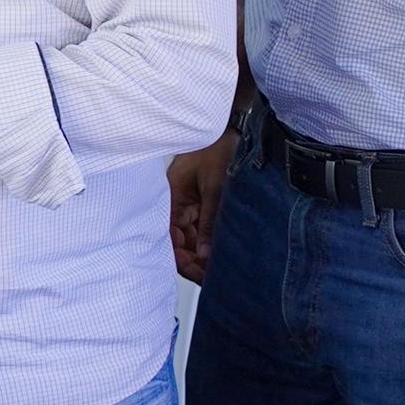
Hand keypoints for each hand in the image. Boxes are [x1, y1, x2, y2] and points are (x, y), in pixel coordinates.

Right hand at [169, 134, 232, 280]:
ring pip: (194, 238)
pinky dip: (213, 241)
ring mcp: (192, 204)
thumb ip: (209, 222)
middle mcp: (179, 204)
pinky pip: (205, 228)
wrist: (234, 127)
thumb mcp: (214, 187)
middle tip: (213, 277)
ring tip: (222, 268)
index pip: (170, 238)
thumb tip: (206, 254)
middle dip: (195, 261)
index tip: (198, 272)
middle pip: (181, 242)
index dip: (181, 258)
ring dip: (205, 253)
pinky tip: (224, 251)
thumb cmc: (218, 147)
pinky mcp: (205, 203)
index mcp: (172, 199)